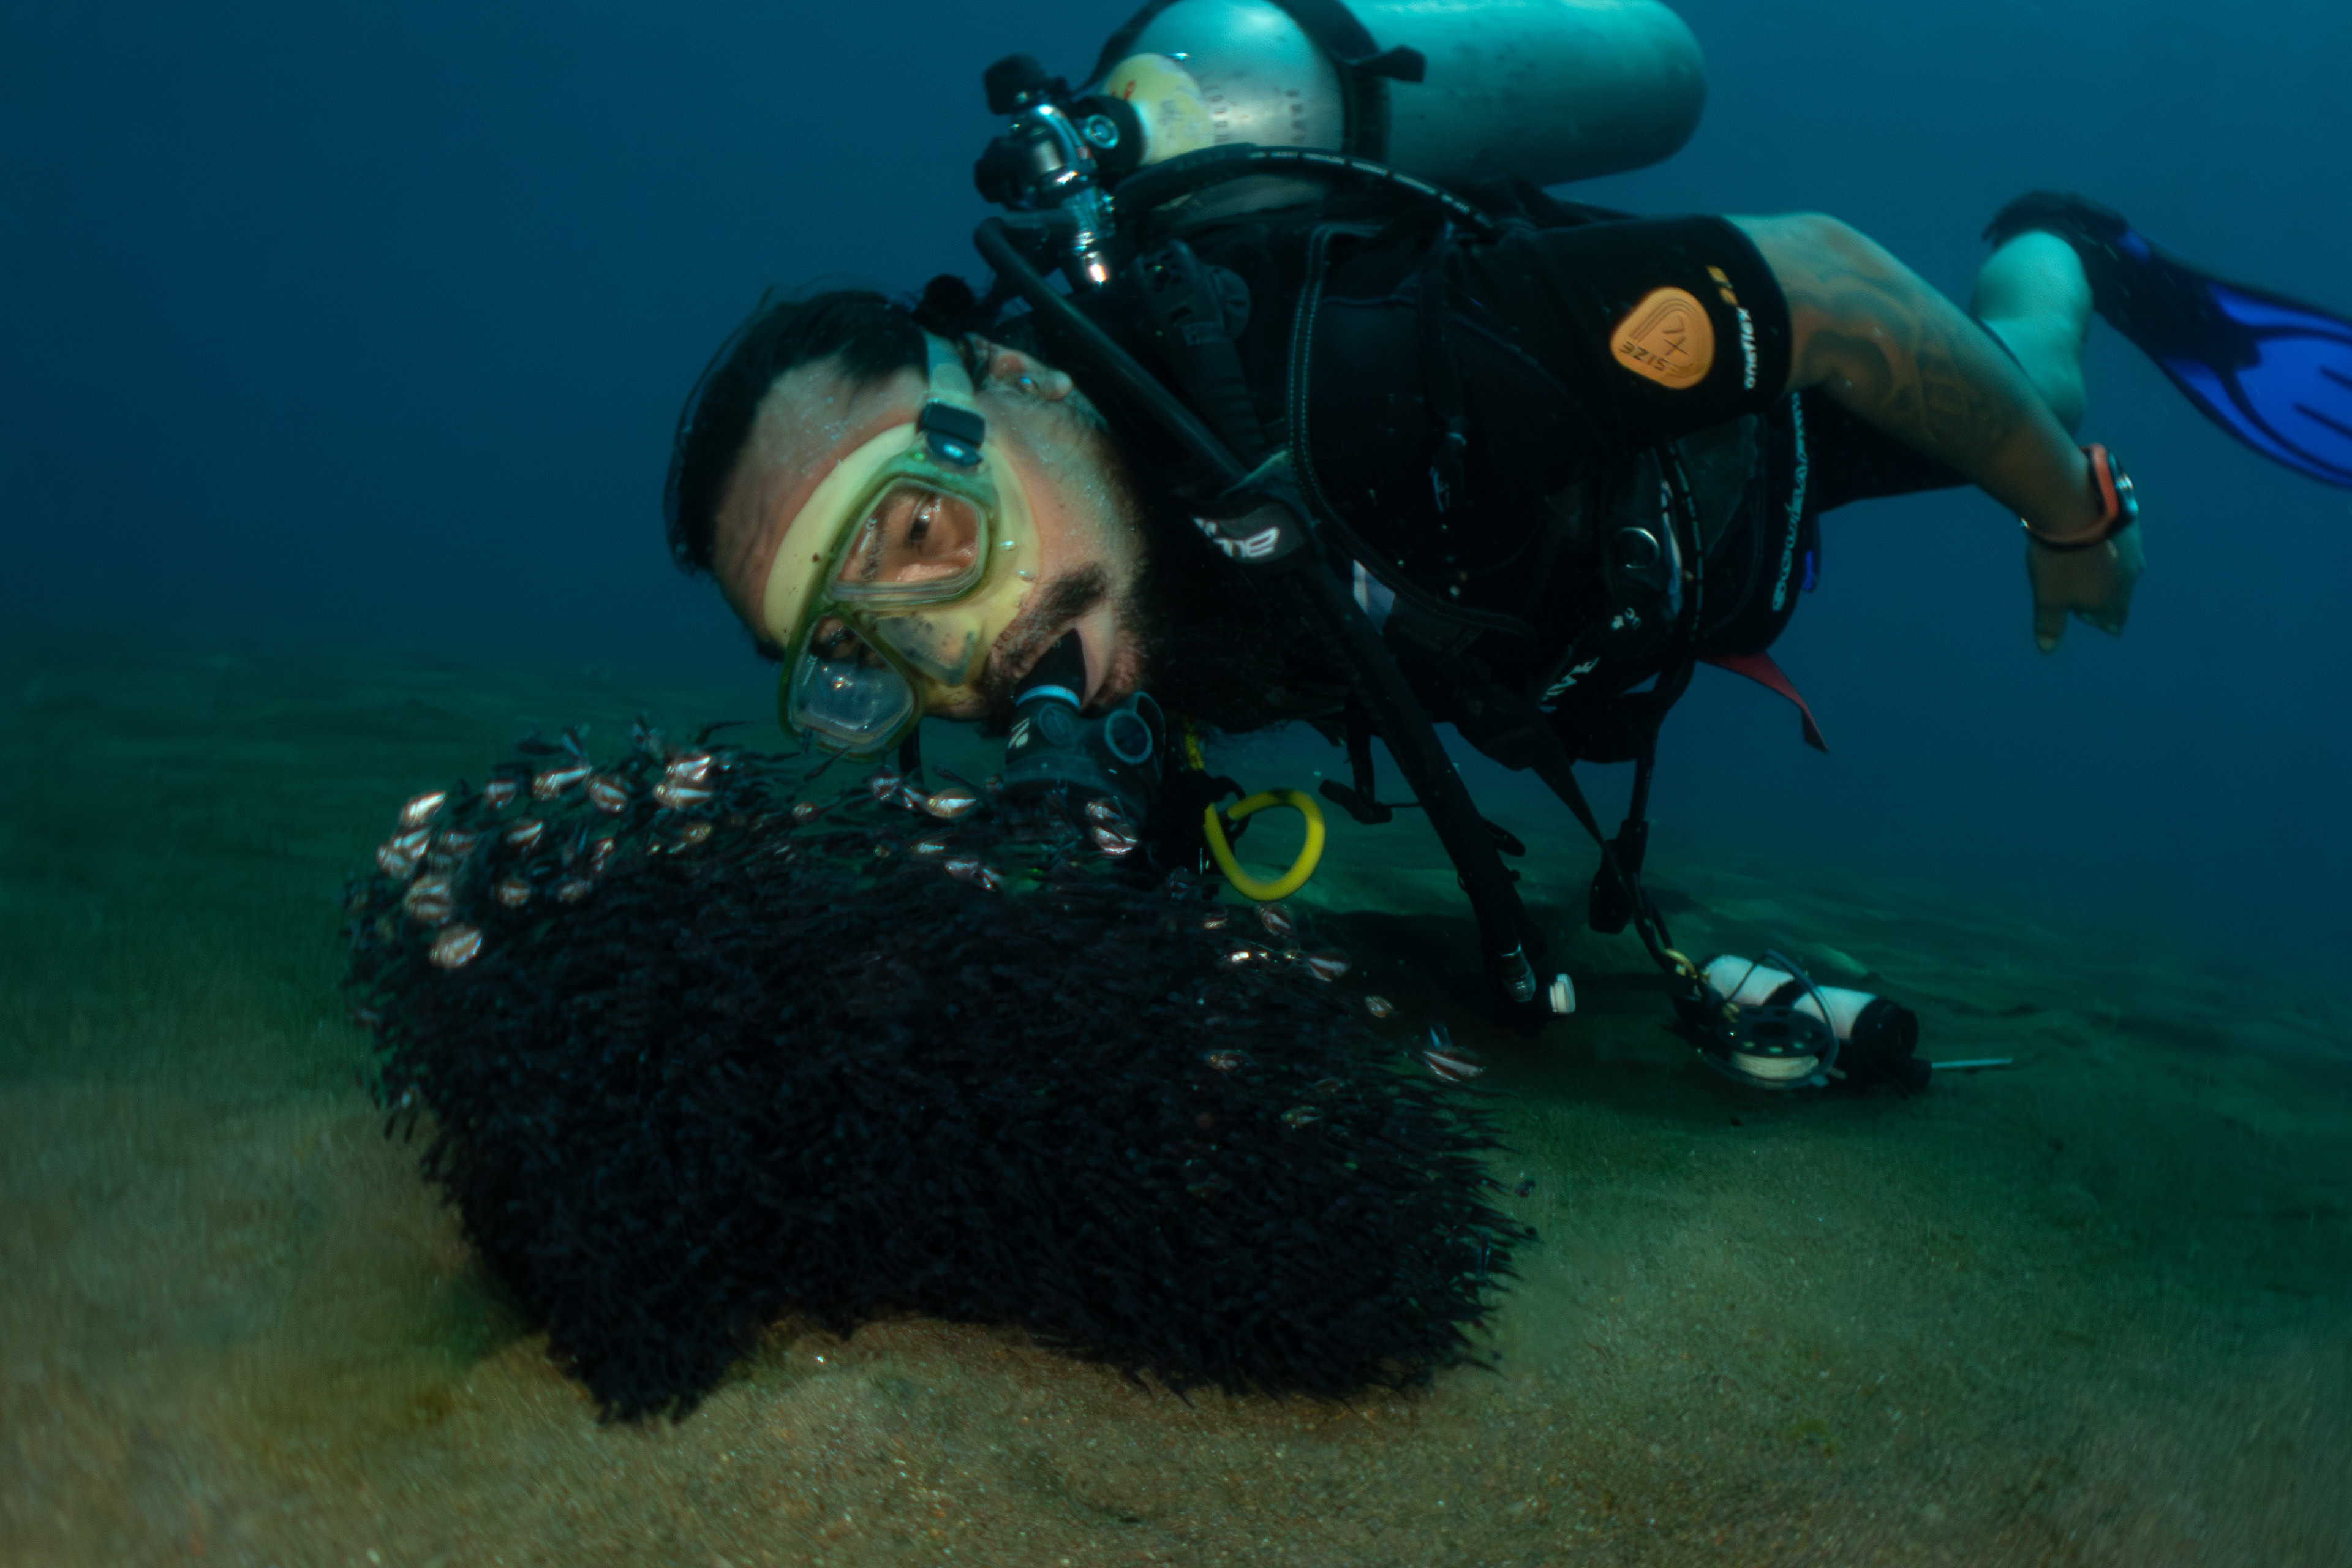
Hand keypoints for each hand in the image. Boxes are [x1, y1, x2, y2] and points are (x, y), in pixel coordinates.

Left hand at [2027, 526, 2143, 652]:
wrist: (2073, 512)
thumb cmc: (2059, 562)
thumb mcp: (2048, 598)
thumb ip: (2051, 624)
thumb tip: (2048, 650)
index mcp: (2111, 599)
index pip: (2115, 619)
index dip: (2104, 622)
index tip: (2104, 627)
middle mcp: (2129, 578)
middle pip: (2122, 595)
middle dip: (2109, 600)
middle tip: (2096, 602)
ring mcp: (2133, 551)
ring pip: (2126, 569)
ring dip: (2113, 574)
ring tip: (2099, 573)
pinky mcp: (2131, 528)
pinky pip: (2124, 544)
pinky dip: (2113, 548)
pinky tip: (2102, 542)